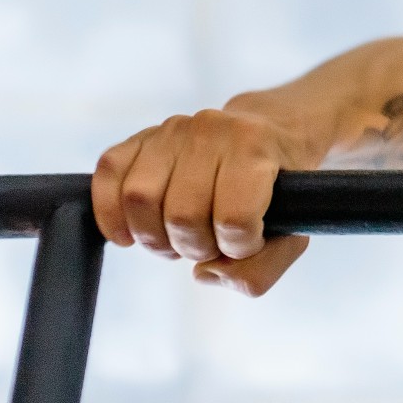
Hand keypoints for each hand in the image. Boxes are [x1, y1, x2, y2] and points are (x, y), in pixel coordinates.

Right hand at [92, 109, 312, 296]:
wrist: (268, 136)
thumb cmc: (276, 190)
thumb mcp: (292, 231)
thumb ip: (261, 269)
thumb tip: (205, 272)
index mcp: (255, 146)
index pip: (233, 218)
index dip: (237, 247)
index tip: (245, 243)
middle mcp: (211, 130)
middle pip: (181, 214)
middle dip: (194, 247)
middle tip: (208, 245)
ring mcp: (172, 130)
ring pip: (139, 197)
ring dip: (154, 237)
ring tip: (176, 239)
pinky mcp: (141, 137)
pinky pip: (109, 173)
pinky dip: (110, 213)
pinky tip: (128, 235)